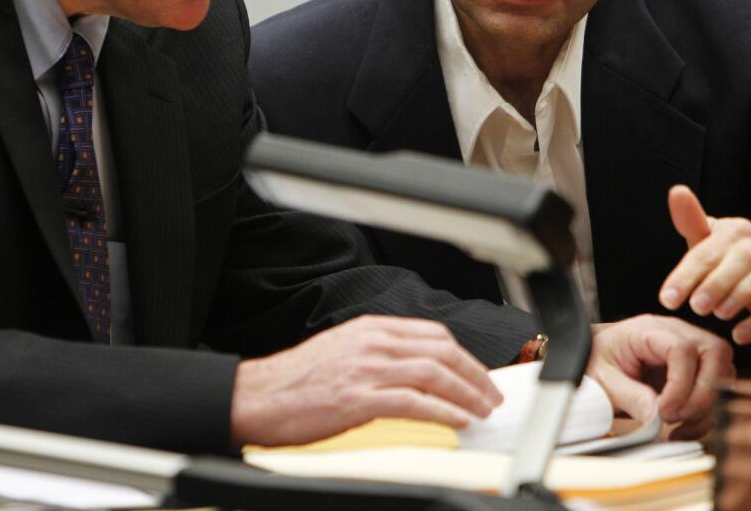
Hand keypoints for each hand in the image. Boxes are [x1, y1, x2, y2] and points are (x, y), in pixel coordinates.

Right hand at [230, 315, 502, 446]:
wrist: (259, 396)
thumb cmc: (297, 380)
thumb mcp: (343, 351)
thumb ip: (380, 354)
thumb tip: (418, 371)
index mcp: (370, 329)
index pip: (432, 334)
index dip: (464, 355)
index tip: (479, 373)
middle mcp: (372, 343)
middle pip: (441, 351)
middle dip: (475, 374)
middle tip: (491, 395)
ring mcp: (366, 370)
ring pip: (434, 374)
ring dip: (466, 394)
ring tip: (481, 411)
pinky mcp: (359, 399)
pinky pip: (414, 402)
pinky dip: (443, 412)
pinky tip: (457, 421)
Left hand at [587, 314, 734, 439]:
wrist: (594, 359)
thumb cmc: (598, 362)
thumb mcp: (603, 380)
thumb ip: (629, 396)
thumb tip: (655, 416)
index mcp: (649, 329)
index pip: (682, 348)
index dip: (680, 384)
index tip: (664, 411)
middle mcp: (677, 332)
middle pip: (715, 353)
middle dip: (703, 394)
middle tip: (676, 418)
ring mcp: (692, 348)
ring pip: (724, 372)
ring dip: (706, 407)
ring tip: (678, 427)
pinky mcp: (698, 369)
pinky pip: (718, 389)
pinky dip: (706, 414)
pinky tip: (683, 429)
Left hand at [660, 185, 750, 344]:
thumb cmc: (730, 257)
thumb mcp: (708, 241)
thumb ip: (690, 221)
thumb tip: (676, 191)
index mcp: (733, 230)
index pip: (707, 251)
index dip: (685, 276)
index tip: (667, 300)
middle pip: (739, 260)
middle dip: (716, 284)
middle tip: (696, 307)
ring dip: (740, 297)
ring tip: (718, 315)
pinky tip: (740, 335)